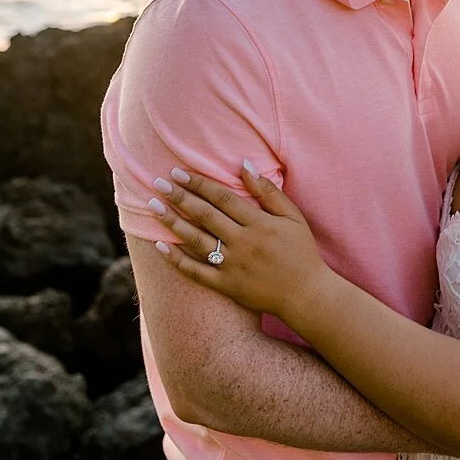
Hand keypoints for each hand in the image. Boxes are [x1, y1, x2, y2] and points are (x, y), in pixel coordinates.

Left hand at [150, 161, 329, 317]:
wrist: (305, 295)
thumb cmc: (301, 252)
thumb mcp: (294, 218)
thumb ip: (269, 192)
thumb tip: (245, 165)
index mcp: (259, 224)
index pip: (222, 197)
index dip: (199, 183)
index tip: (178, 172)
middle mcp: (243, 243)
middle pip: (205, 215)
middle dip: (179, 197)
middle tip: (157, 183)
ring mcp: (232, 266)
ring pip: (196, 241)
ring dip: (172, 222)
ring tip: (153, 207)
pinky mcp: (226, 286)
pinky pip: (196, 272)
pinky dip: (177, 260)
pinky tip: (160, 246)